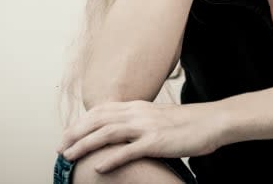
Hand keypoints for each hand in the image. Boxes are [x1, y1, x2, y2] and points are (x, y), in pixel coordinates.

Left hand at [56, 100, 223, 172]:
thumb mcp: (157, 117)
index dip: (81, 121)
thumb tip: (123, 132)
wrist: (211, 121)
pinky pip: (129, 150)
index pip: (101, 110)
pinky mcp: (156, 141)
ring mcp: (146, 126)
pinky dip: (111, 158)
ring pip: (107, 133)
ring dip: (85, 144)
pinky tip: (99, 167)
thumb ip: (139, 121)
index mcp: (136, 106)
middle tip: (60, 147)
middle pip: (98, 120)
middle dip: (75, 133)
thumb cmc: (186, 123)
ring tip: (70, 156)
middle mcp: (137, 112)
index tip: (68, 133)